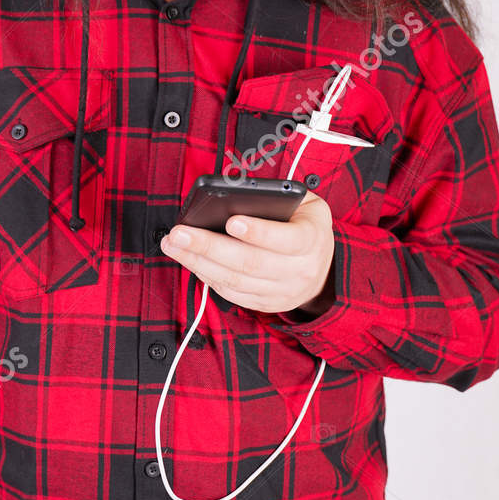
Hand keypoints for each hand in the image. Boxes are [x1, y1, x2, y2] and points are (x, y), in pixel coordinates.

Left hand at [161, 189, 334, 314]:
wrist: (324, 270)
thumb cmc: (306, 227)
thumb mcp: (307, 205)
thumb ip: (280, 198)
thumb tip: (235, 196)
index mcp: (312, 240)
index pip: (286, 239)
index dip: (258, 232)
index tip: (231, 221)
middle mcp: (300, 270)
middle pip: (250, 262)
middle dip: (210, 246)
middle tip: (180, 232)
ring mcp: (282, 291)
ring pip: (235, 280)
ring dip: (198, 262)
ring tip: (173, 244)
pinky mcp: (266, 304)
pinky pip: (231, 293)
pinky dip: (207, 277)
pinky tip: (189, 260)